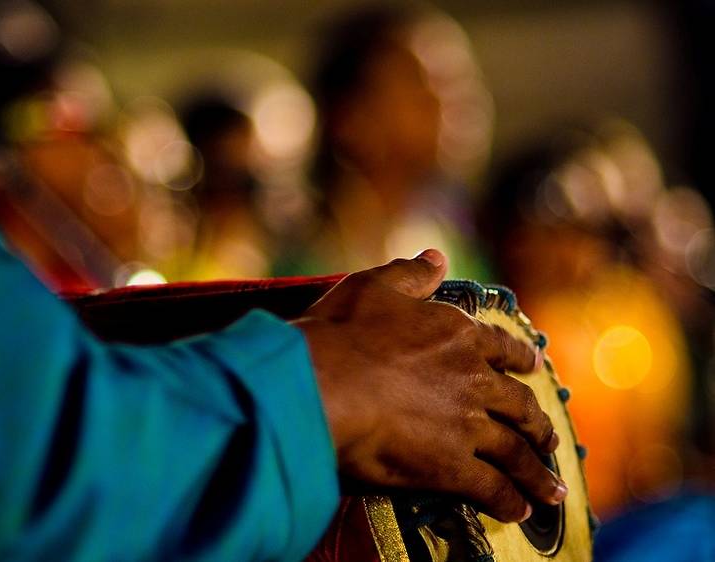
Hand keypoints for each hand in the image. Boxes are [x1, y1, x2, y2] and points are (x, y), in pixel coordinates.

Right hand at [294, 249, 566, 522]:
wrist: (322, 385)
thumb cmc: (342, 334)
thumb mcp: (374, 287)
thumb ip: (411, 274)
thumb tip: (437, 258)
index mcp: (458, 336)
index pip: (502, 348)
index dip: (520, 359)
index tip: (534, 368)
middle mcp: (473, 380)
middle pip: (519, 405)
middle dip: (537, 424)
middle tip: (549, 437)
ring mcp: (467, 425)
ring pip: (515, 451)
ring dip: (536, 471)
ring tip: (551, 488)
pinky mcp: (452, 466)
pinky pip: (491, 488)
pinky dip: (508, 501)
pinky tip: (518, 511)